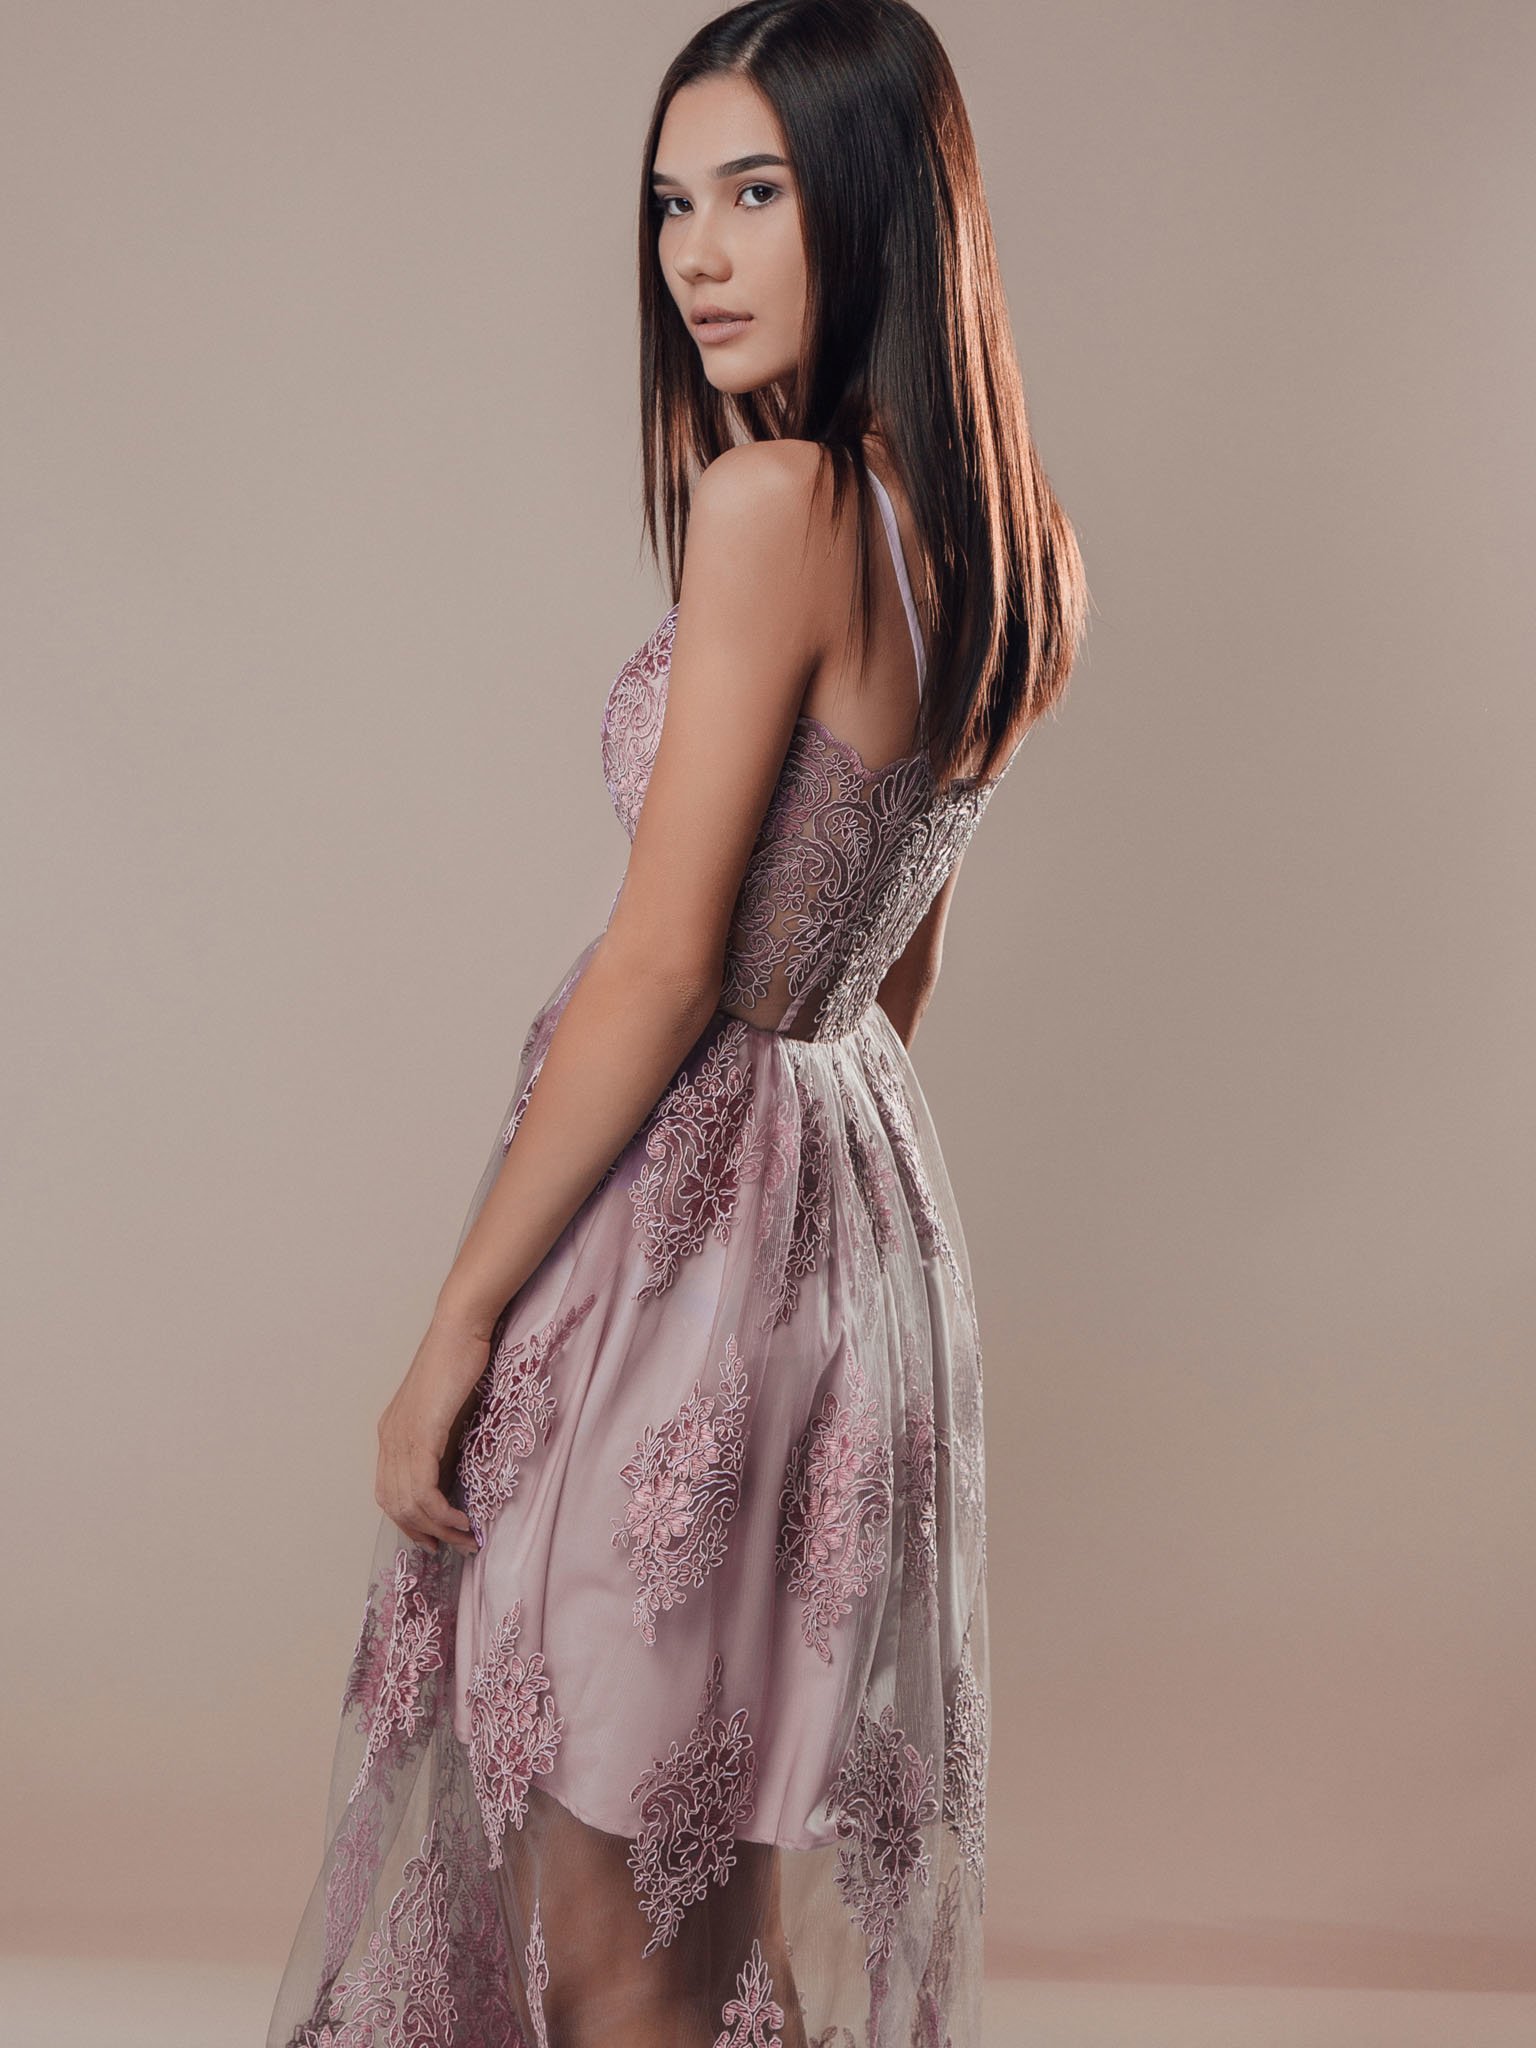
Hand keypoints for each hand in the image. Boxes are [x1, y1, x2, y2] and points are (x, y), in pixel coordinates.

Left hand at [374, 1310, 491, 1556]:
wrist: (460, 1331)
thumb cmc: (461, 1363)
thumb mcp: (449, 1414)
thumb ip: (444, 1445)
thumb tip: (453, 1480)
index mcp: (391, 1434)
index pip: (389, 1493)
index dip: (409, 1523)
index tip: (435, 1538)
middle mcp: (389, 1439)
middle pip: (394, 1505)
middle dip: (424, 1533)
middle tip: (453, 1547)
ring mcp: (400, 1437)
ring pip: (409, 1503)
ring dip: (438, 1529)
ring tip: (465, 1539)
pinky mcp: (420, 1435)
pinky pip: (423, 1490)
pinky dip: (442, 1513)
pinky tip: (461, 1519)